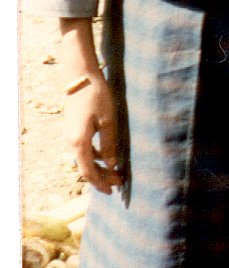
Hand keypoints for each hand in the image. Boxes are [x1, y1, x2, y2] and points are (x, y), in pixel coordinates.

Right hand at [65, 72, 120, 194]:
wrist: (79, 76)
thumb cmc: (96, 96)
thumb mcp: (108, 120)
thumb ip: (109, 144)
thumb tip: (112, 164)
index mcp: (79, 142)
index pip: (88, 171)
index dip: (100, 183)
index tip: (112, 191)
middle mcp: (71, 142)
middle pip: (86, 168)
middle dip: (102, 178)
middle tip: (119, 182)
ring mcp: (71, 136)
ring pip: (84, 159)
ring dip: (99, 167)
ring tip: (116, 172)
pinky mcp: (73, 130)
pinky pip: (83, 150)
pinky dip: (95, 156)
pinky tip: (107, 156)